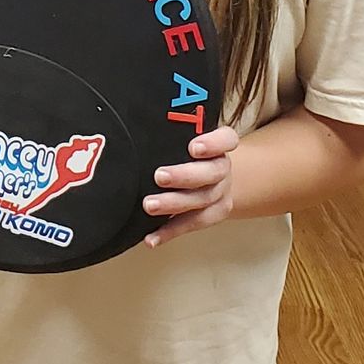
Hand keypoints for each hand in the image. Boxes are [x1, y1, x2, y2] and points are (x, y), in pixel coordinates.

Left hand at [143, 124, 239, 246]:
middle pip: (211, 173)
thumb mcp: (186, 138)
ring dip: (174, 204)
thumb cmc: (191, 153)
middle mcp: (223, 169)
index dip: (213, 143)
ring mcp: (220, 193)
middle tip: (159, 176)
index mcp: (220, 145)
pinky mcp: (213, 215)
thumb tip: (137, 126)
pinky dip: (170, 231)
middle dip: (184, 175)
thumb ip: (173, 134)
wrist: (215, 178)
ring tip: (150, 205)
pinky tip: (152, 237)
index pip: (226, 139)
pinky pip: (192, 224)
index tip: (193, 147)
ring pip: (202, 201)